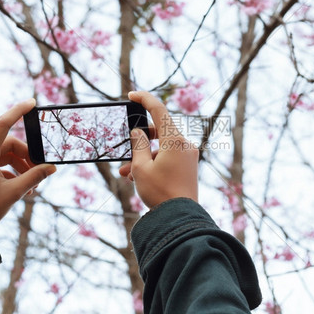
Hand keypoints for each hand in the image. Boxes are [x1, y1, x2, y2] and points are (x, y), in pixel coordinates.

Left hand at [0, 99, 55, 227]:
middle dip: (27, 158)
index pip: (3, 124)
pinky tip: (22, 188)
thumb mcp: (14, 193)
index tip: (32, 102)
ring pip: (6, 156)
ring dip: (21, 167)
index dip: (18, 111)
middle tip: (40, 173)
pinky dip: (12, 173)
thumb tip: (52, 168)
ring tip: (33, 186)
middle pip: (10, 146)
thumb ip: (34, 177)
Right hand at [119, 91, 197, 207]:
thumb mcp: (141, 167)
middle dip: (139, 140)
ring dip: (143, 157)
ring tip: (126, 173)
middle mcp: (185, 145)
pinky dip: (153, 164)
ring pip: (160, 148)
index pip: (159, 110)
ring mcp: (188, 156)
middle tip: (125, 144)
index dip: (144, 99)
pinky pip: (167, 158)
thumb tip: (138, 132)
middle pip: (159, 131)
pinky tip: (136, 177)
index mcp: (175, 140)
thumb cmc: (160, 192)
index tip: (132, 95)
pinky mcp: (188, 167)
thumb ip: (138, 145)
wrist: (179, 219)